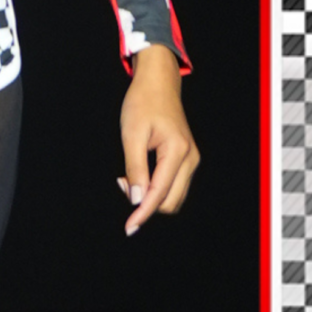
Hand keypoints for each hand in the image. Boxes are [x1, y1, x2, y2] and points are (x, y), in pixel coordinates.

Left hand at [117, 43, 198, 235]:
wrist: (158, 83)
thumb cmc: (143, 103)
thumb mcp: (131, 135)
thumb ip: (134, 168)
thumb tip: (135, 199)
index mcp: (178, 152)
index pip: (159, 193)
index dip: (142, 212)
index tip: (129, 227)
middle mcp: (190, 159)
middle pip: (170, 201)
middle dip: (145, 204)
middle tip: (121, 184)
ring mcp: (191, 159)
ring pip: (173, 195)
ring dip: (150, 197)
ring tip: (126, 179)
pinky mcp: (187, 159)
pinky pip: (173, 184)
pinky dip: (155, 188)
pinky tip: (138, 177)